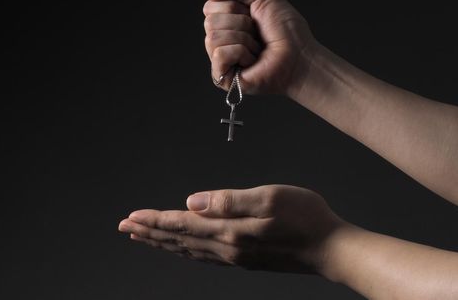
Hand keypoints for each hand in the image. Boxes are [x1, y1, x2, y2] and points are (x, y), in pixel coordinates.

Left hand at [118, 184, 344, 272]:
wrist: (331, 250)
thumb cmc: (306, 218)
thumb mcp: (269, 198)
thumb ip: (228, 201)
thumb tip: (192, 201)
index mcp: (229, 230)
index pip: (181, 224)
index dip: (154, 220)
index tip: (130, 217)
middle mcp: (227, 248)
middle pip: (179, 240)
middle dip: (150, 232)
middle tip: (126, 228)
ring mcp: (235, 256)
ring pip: (188, 250)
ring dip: (163, 242)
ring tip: (145, 237)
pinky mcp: (244, 259)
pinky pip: (203, 257)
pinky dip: (184, 251)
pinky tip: (182, 249)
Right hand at [197, 0, 315, 94]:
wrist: (299, 56)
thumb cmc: (286, 30)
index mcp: (225, 22)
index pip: (209, 7)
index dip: (233, 7)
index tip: (253, 16)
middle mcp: (219, 40)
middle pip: (210, 21)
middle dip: (240, 23)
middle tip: (256, 34)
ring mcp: (219, 60)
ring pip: (214, 37)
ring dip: (243, 39)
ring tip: (256, 49)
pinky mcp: (222, 77)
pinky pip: (220, 54)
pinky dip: (240, 53)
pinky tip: (251, 61)